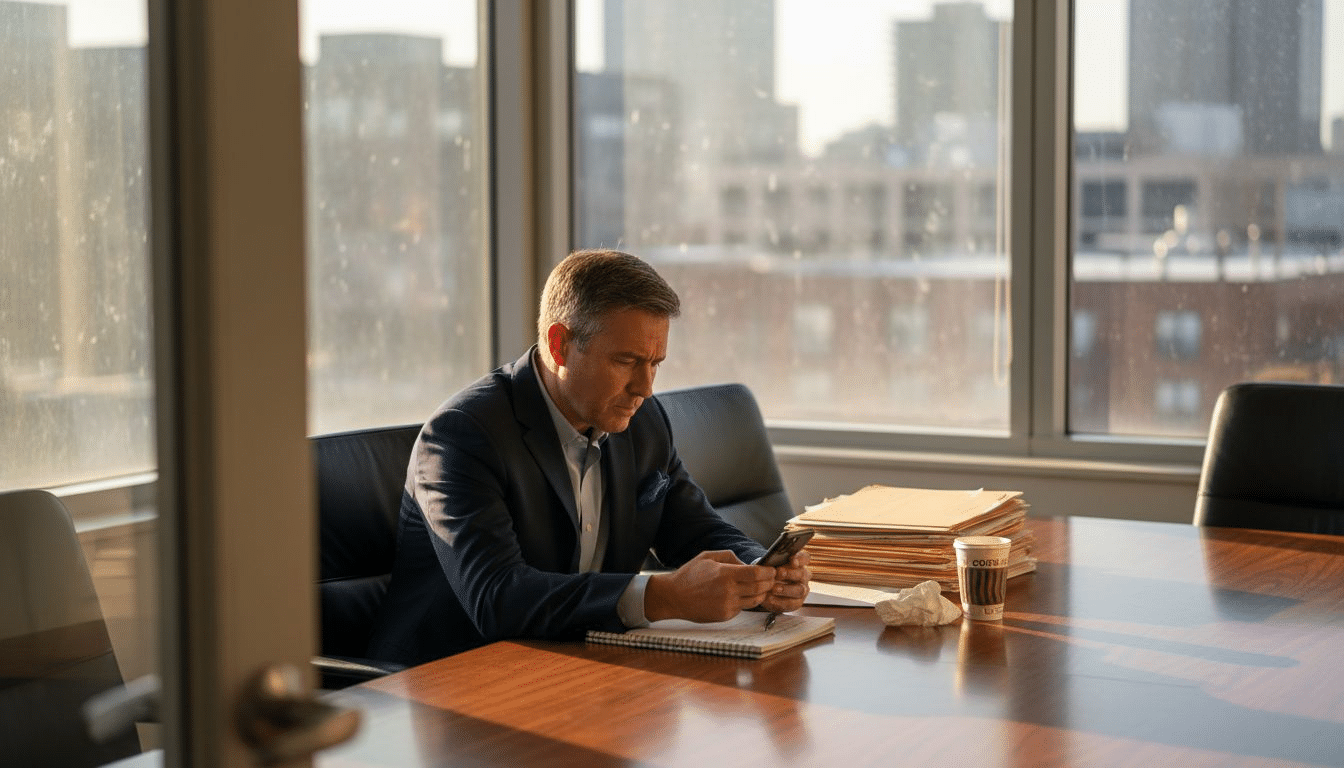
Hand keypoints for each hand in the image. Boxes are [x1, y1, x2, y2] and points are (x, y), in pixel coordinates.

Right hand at [645, 550, 774, 622]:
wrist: (673, 597)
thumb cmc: (690, 575)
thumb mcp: (708, 557)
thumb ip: (730, 557)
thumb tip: (748, 564)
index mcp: (725, 574)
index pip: (756, 574)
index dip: (768, 572)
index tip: (772, 570)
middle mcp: (728, 591)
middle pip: (760, 588)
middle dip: (769, 583)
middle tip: (772, 578)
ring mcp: (727, 605)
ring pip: (755, 600)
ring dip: (762, 593)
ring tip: (762, 587)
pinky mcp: (725, 615)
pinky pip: (743, 607)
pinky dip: (747, 601)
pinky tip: (744, 595)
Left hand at [758, 550, 810, 613]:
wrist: (765, 589)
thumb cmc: (769, 573)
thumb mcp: (769, 566)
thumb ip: (772, 563)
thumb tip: (768, 564)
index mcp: (799, 563)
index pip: (805, 558)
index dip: (800, 559)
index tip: (792, 561)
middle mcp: (803, 576)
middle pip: (802, 574)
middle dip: (790, 573)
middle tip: (779, 573)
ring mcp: (802, 589)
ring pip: (799, 590)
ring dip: (786, 589)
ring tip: (774, 589)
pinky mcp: (797, 602)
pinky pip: (791, 603)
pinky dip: (779, 601)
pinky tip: (770, 598)